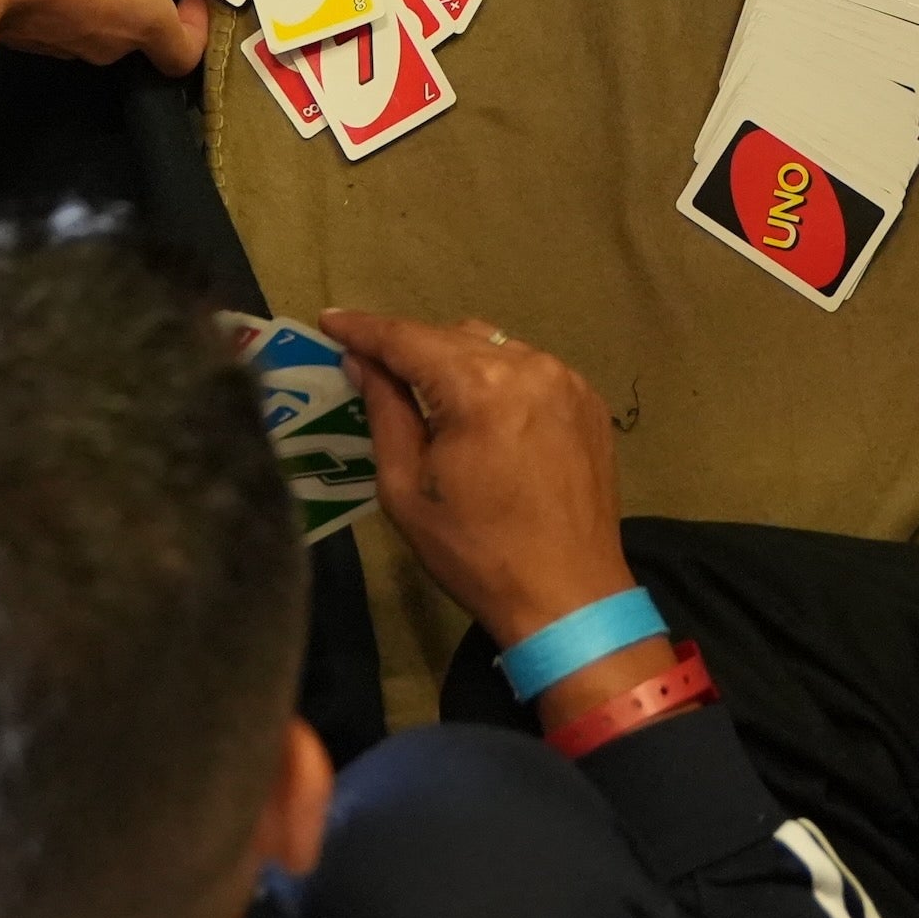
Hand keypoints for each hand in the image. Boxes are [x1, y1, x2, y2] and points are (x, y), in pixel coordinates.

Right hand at [320, 308, 640, 652]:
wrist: (568, 596)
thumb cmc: (475, 552)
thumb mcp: (406, 489)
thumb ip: (384, 413)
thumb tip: (363, 364)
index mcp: (478, 387)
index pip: (406, 339)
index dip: (363, 328)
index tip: (329, 321)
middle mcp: (528, 366)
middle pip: (451, 335)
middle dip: (409, 347)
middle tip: (371, 367)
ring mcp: (566, 380)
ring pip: (494, 346)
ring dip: (455, 360)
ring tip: (428, 393)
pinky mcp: (588, 402)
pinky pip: (530, 369)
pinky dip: (498, 378)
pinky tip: (484, 413)